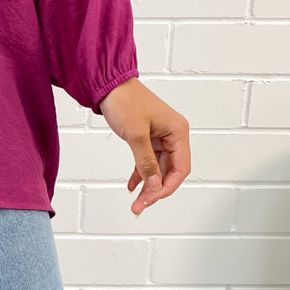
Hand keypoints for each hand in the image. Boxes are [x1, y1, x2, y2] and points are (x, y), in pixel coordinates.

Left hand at [98, 77, 190, 215]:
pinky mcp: (147, 136)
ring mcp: (160, 136)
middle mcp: (173, 134)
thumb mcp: (136, 135)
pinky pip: (147, 160)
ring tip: (136, 202)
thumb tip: (155, 186)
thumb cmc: (125, 101)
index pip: (181, 168)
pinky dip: (140, 173)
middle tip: (140, 206)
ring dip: (147, 185)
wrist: (108, 84)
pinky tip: (132, 186)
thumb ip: (146, 163)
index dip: (167, 187)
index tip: (151, 199)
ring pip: (157, 168)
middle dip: (155, 190)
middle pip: (169, 171)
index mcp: (178, 131)